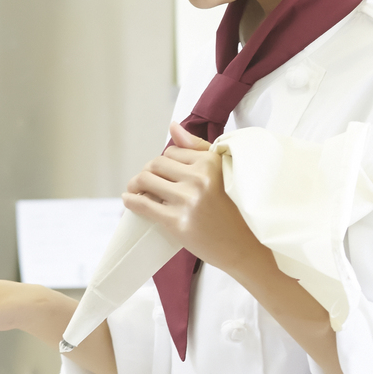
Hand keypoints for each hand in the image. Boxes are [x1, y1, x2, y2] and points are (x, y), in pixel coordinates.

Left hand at [125, 124, 269, 275]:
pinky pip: (144, 205)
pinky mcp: (178, 222)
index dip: (165, 163)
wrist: (244, 246)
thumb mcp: (223, 172)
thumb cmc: (234, 210)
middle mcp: (199, 178)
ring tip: (136, 190)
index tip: (163, 174)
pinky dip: (131, 200)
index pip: (172, 152)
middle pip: (156, 164)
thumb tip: (173, 126)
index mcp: (211, 162)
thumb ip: (198, 148)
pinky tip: (128, 199)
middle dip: (147, 172)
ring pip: (146, 180)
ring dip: (135, 184)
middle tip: (146, 182)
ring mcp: (188, 200)